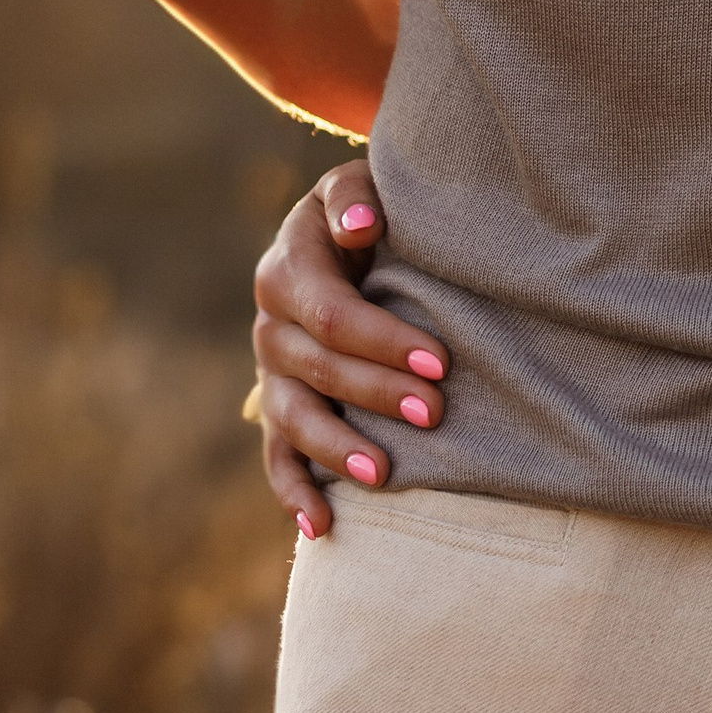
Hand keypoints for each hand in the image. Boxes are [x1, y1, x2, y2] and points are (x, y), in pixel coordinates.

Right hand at [251, 161, 448, 538]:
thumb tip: (363, 226)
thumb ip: (356, 198)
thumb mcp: (358, 186)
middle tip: (435, 411)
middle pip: (318, 369)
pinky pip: (277, 456)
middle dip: (377, 393)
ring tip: (386, 475)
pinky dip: (294, 492)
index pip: (332, 314)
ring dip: (337, 450)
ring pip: (293, 419)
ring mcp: (271, 371)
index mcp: (288, 268)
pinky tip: (322, 526)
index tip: (440, 362)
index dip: (383, 341)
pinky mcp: (278, 406)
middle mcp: (271, 324)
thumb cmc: (368, 209)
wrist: (347, 231)